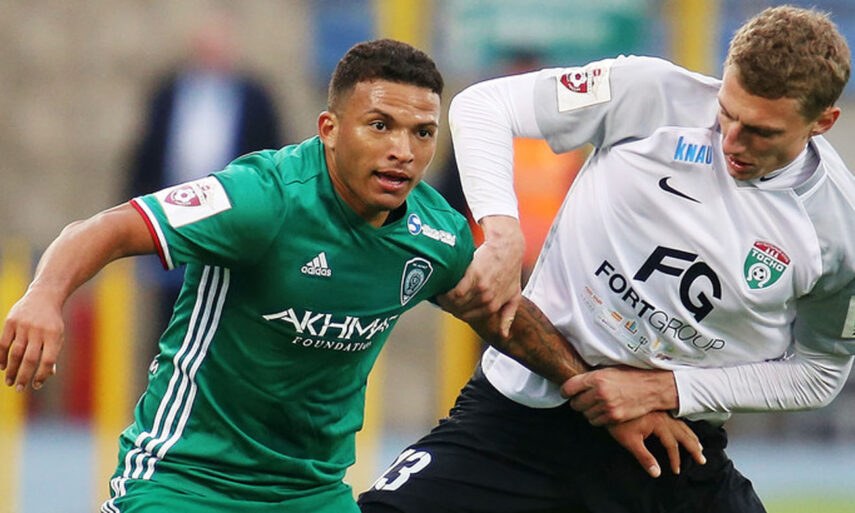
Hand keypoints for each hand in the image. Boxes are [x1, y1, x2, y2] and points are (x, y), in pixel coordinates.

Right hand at [0, 288, 64, 390]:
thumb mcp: (57, 335)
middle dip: (23, 376)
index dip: (42, 375)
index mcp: (54, 336)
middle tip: (19, 388)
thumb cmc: (52, 322)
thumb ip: (52, 353)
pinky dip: (2, 356)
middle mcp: (39, 331)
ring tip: (10, 381)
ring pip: (15, 353)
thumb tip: (47, 374)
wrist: (43, 297)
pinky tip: (2, 366)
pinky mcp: (11, 321)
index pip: (48, 360)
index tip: (36, 385)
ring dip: (11, 369)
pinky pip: (3, 343)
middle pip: (30, 359)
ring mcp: (24, 326)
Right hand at [437, 215, 523, 337]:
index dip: (456, 312)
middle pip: (459, 310)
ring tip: (439, 292)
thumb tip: (503, 335)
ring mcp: (481, 289)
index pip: (467, 317)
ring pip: (455, 302)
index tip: (449, 305)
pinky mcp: (474, 276)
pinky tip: (441, 287)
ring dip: (444, 300)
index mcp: (493, 306)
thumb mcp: (513, 294)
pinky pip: (455, 291)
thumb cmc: (510, 269)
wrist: (508, 246)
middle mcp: (487, 300)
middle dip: (448, 306)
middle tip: (440, 298)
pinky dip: (446, 292)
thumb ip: (508, 315)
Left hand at [562, 367, 677, 424]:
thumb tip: (574, 383)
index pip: (568, 388)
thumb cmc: (630, 376)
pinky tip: (604, 411)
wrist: (651, 387)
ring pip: (585, 415)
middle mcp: (600, 393)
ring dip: (588, 411)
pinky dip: (598, 419)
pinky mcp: (614, 418)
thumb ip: (591, 377)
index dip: (566, 392)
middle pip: (575, 404)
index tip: (568, 393)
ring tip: (598, 404)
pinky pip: (596, 422)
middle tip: (585, 399)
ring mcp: (607, 407)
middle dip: (578, 402)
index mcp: (596, 378)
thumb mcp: (608, 370)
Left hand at [607, 411, 705, 477]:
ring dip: (691, 437)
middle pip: (683, 433)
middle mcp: (663, 417)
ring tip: (699, 446)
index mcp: (659, 424)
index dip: (675, 459)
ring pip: (681, 425)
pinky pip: (675, 419)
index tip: (676, 471)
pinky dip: (683, 427)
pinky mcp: (656, 409)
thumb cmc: (618, 422)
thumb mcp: (629, 441)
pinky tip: (683, 429)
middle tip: (702, 459)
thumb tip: (657, 473)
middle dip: (693, 447)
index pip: (672, 445)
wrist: (609, 400)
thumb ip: (644, 458)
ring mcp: (661, 412)